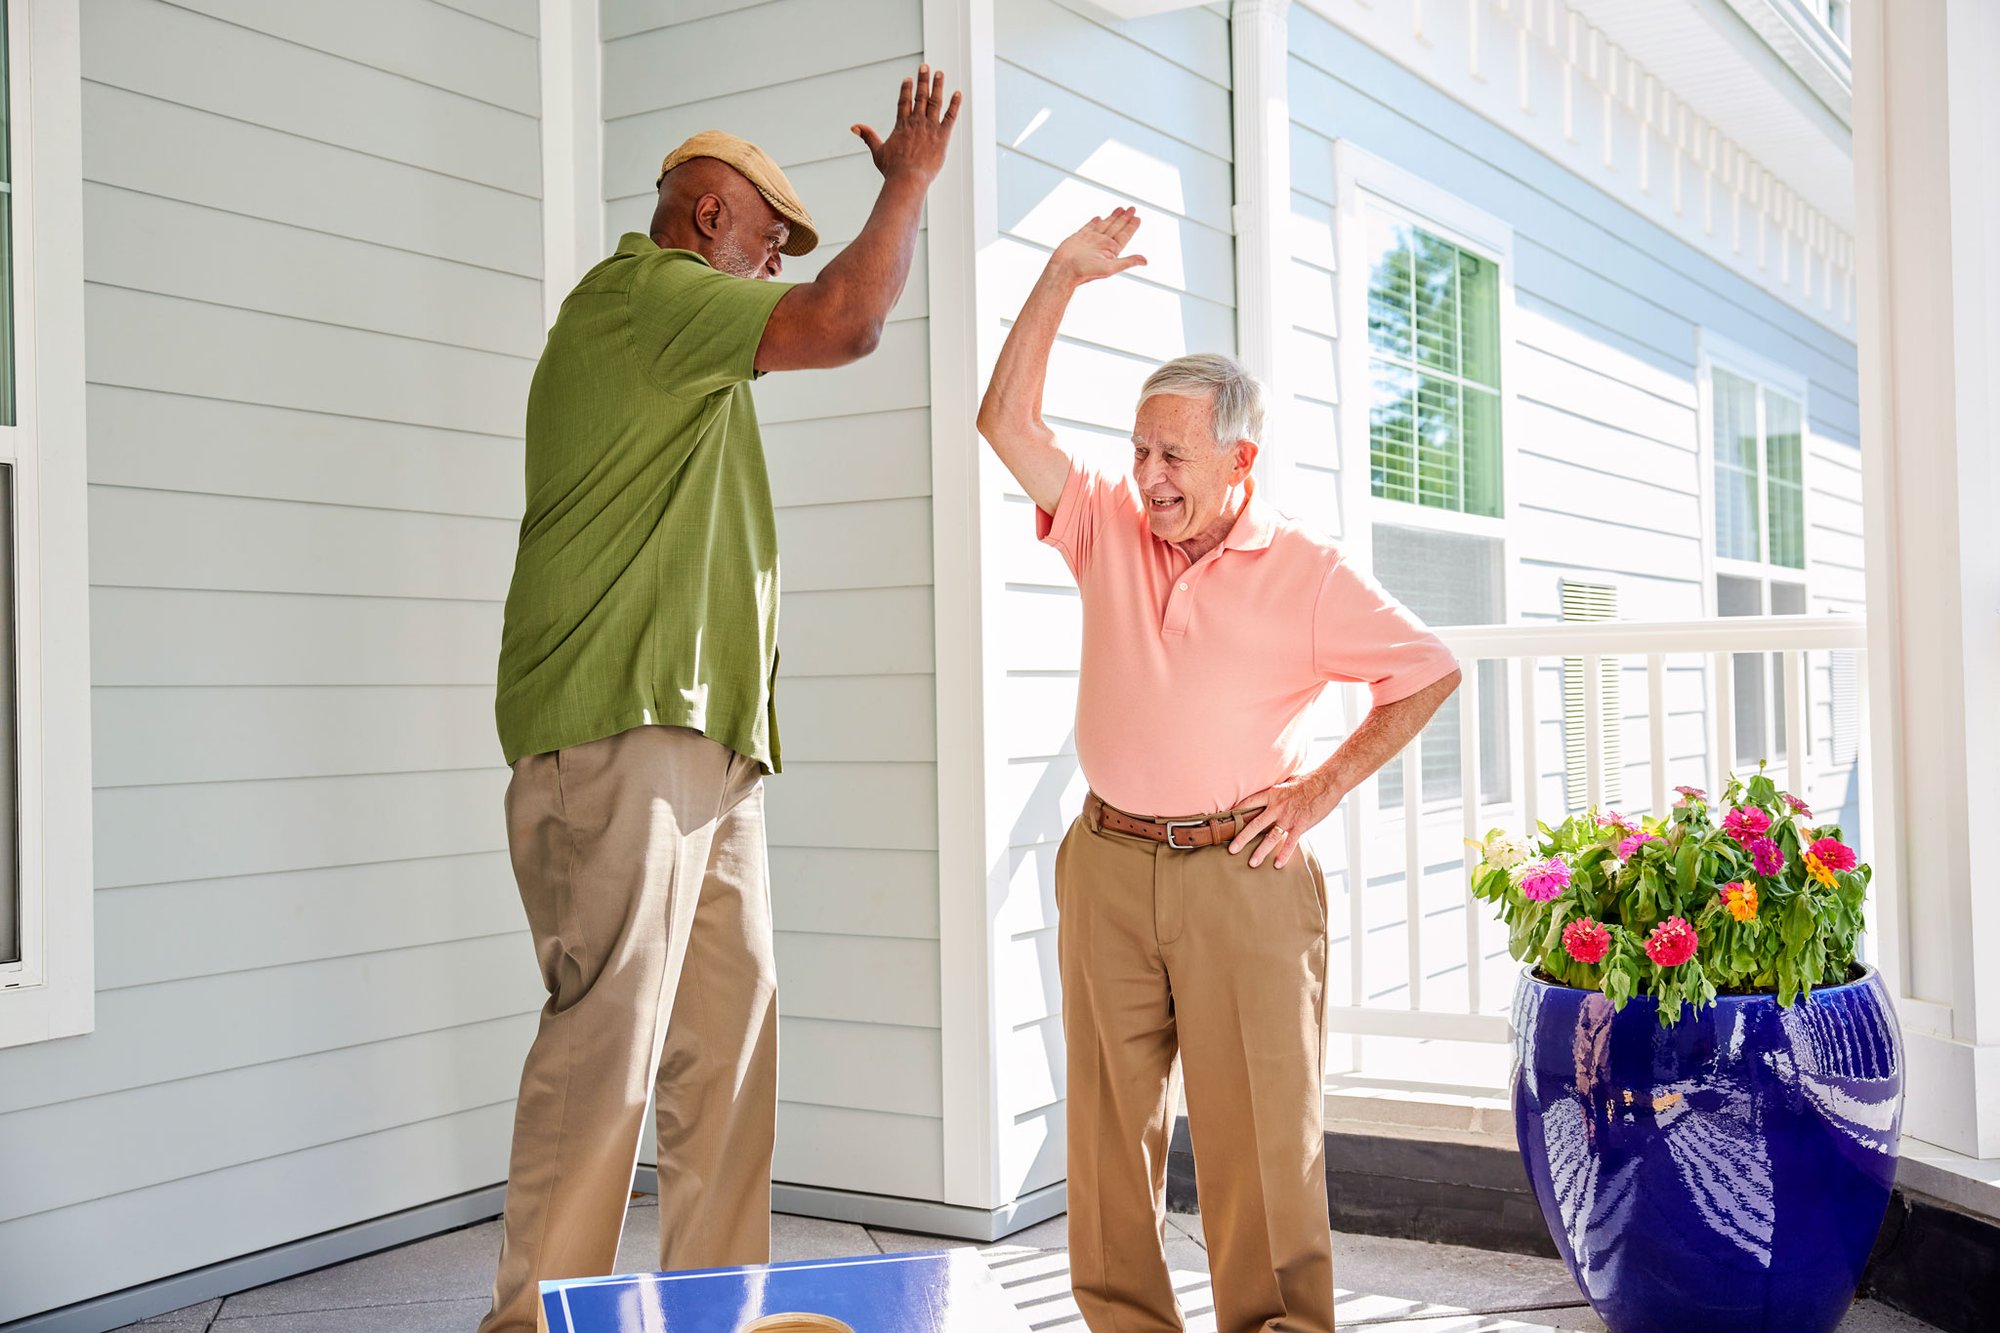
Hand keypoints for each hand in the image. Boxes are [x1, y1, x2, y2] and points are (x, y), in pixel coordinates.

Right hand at [853, 65, 961, 183]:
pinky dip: (954, 104)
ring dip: (937, 86)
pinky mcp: (942, 136)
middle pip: (920, 96)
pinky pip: (950, 116)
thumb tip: (853, 127)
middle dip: (922, 80)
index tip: (909, 78)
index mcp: (901, 125)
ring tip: (939, 73)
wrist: (908, 178)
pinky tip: (958, 93)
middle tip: (925, 67)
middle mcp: (916, 122)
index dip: (906, 89)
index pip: (904, 101)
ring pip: (935, 101)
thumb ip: (868, 136)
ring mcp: (930, 127)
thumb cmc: (893, 169)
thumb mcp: (877, 151)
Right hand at [1049, 208, 1147, 284]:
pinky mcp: (1079, 237)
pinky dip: (1095, 222)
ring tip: (1120, 209)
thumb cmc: (1084, 272)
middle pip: (1117, 228)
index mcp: (1110, 251)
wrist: (1063, 269)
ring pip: (1105, 225)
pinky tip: (1099, 218)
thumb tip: (1145, 261)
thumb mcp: (1110, 268)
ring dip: (1113, 217)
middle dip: (1125, 218)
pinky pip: (1089, 227)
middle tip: (1132, 209)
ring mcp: (1091, 240)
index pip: (1124, 236)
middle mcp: (1102, 245)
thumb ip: (1127, 262)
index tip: (1137, 218)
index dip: (1131, 227)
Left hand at [1229, 771, 1341, 869]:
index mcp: (1272, 794)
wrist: (1327, 781)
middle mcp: (1277, 807)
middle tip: (1231, 850)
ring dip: (1260, 851)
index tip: (1227, 820)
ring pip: (1270, 838)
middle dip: (1241, 838)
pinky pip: (1290, 843)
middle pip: (1255, 825)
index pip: (1249, 803)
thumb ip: (1278, 789)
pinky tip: (1277, 864)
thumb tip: (1272, 791)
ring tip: (1252, 863)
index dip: (1237, 811)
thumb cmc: (1309, 780)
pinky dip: (1284, 854)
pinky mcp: (1301, 825)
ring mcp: (1288, 817)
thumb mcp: (1287, 781)